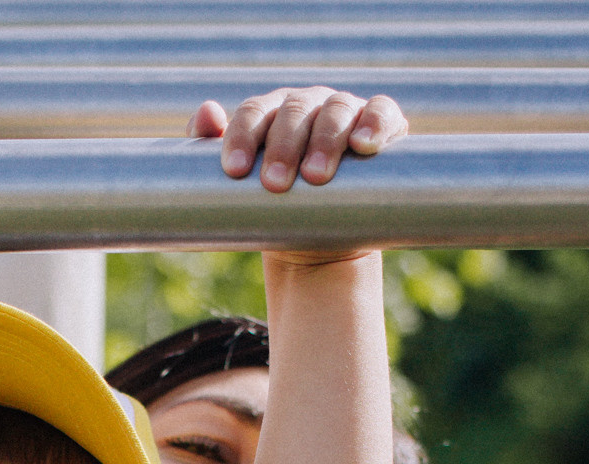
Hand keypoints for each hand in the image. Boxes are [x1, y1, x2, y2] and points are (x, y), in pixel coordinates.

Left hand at [189, 87, 406, 191]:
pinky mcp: (381, 126)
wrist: (320, 235)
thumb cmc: (274, 205)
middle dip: (282, 146)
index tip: (235, 171)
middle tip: (274, 184)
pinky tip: (364, 144)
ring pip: (336, 111)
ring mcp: (345, 111)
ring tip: (315, 177)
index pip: (253, 113)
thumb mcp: (241, 186)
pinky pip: (381, 113)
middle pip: (294, 112)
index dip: (243, 137)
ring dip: (325, 140)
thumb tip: (207, 114)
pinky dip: (375, 124)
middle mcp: (308, 105)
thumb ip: (212, 152)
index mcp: (271, 113)